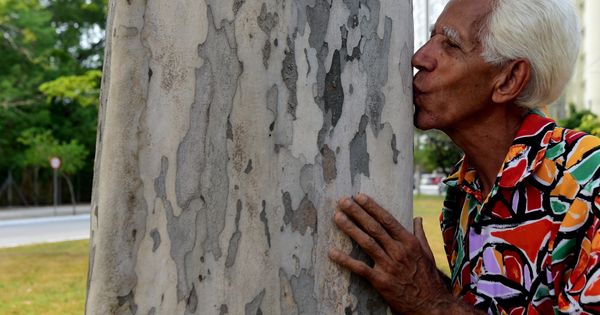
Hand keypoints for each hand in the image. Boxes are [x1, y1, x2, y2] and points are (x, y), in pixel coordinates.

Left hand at [328, 193, 452, 313]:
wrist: (432, 305)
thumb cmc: (429, 278)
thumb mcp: (427, 253)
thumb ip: (420, 234)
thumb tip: (417, 218)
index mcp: (409, 242)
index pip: (387, 220)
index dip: (372, 207)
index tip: (359, 197)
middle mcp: (398, 251)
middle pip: (374, 228)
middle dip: (357, 212)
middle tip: (343, 201)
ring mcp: (389, 266)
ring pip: (366, 243)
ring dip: (350, 229)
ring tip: (337, 217)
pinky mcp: (381, 281)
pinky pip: (360, 268)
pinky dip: (345, 260)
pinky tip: (333, 252)